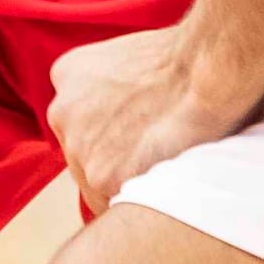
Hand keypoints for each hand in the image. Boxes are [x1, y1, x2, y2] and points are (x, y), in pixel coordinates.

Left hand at [46, 20, 261, 212]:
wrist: (202, 71)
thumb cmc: (182, 60)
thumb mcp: (126, 59)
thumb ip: (112, 88)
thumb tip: (125, 114)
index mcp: (67, 74)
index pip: (79, 121)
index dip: (110, 136)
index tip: (134, 139)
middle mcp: (61, 110)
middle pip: (83, 153)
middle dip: (114, 160)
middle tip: (152, 157)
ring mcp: (77, 145)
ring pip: (97, 183)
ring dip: (126, 184)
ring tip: (163, 171)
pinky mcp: (101, 177)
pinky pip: (115, 204)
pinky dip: (139, 202)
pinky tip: (164, 185)